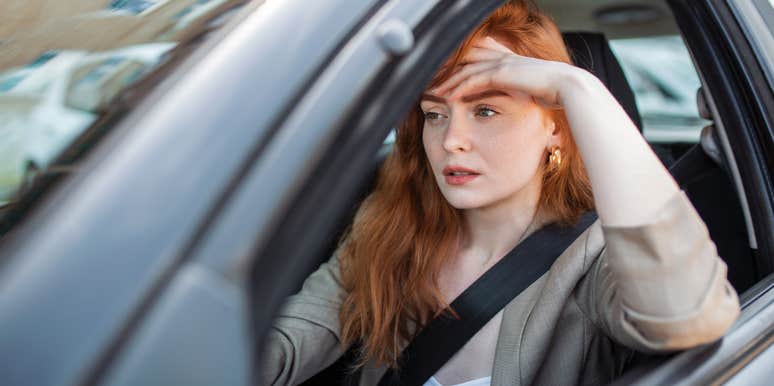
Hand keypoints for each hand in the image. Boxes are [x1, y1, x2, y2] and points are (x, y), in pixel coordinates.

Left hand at [430, 37, 584, 107]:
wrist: (567, 87)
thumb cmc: (554, 93)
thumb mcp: (530, 91)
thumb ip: (517, 93)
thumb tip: (516, 103)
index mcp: (508, 61)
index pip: (476, 60)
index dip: (458, 69)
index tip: (442, 80)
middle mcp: (502, 58)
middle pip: (465, 61)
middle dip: (446, 71)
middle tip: (428, 82)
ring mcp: (502, 63)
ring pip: (466, 69)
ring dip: (447, 81)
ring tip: (432, 91)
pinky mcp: (502, 73)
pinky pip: (474, 79)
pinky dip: (459, 88)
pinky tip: (447, 96)